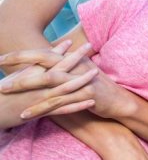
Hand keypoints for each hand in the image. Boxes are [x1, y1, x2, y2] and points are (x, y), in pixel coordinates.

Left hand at [0, 40, 137, 119]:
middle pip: (44, 61)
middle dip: (19, 65)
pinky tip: (25, 114)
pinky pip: (57, 103)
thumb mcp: (79, 72)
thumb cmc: (95, 86)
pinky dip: (40, 109)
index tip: (2, 57)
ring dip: (24, 85)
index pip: (43, 52)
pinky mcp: (83, 96)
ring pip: (48, 81)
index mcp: (72, 60)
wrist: (118, 99)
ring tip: (4, 89)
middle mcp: (75, 67)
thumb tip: (41, 62)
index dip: (22, 54)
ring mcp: (80, 80)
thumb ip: (62, 65)